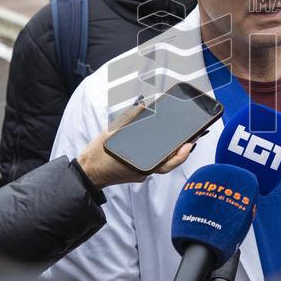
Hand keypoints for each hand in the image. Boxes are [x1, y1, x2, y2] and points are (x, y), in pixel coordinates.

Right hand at [76, 104, 195, 188]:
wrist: (86, 173)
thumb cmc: (97, 155)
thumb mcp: (110, 134)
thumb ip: (127, 120)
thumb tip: (142, 106)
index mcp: (139, 165)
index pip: (166, 163)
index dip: (180, 154)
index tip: (190, 144)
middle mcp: (143, 172)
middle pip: (168, 162)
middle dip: (182, 150)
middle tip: (195, 135)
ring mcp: (140, 173)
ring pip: (161, 163)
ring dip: (173, 151)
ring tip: (184, 136)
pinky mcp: (137, 172)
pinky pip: (152, 162)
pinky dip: (160, 153)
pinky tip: (163, 141)